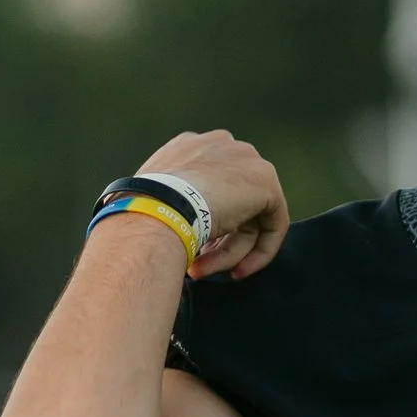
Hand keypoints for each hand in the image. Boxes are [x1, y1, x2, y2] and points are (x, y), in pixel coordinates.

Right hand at [139, 130, 289, 281]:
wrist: (157, 208)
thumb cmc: (143, 210)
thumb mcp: (152, 199)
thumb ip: (173, 204)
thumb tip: (182, 230)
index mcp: (191, 146)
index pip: (209, 186)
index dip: (204, 220)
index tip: (191, 246)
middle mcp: (221, 146)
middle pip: (231, 202)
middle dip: (217, 239)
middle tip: (199, 266)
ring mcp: (246, 160)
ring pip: (247, 218)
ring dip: (226, 252)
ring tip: (202, 270)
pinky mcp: (266, 182)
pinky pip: (272, 224)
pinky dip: (259, 251)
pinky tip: (239, 270)